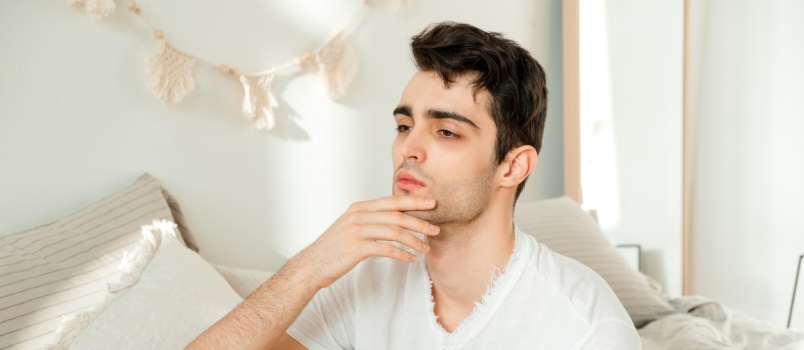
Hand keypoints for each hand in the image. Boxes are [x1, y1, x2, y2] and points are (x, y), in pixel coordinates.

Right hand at [295, 195, 438, 288]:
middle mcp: (358, 215)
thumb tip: (394, 219)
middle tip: (435, 228)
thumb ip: (370, 219)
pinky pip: (386, 249)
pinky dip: (402, 253)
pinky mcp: (356, 248)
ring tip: (426, 248)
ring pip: (394, 231)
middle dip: (419, 221)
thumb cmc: (333, 248)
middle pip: (396, 215)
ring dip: (414, 240)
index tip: (431, 203)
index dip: (413, 201)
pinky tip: (411, 258)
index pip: (391, 201)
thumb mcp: (350, 226)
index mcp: (359, 208)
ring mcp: (356, 231)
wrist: (311, 265)